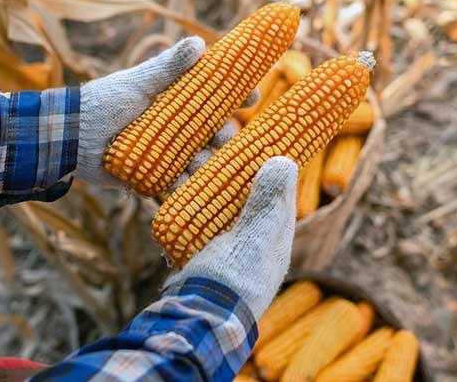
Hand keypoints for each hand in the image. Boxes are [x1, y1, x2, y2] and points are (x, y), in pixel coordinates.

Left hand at [76, 37, 257, 186]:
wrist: (70, 139)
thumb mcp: (138, 82)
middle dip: (225, 135)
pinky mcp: (158, 176)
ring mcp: (170, 153)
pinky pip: (181, 184)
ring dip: (206, 163)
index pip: (217, 97)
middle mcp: (179, 127)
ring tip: (198, 164)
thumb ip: (168, 67)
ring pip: (202, 160)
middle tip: (222, 138)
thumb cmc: (103, 104)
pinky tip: (190, 187)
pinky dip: (188, 186)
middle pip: (216, 132)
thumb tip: (200, 43)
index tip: (253, 95)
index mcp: (178, 100)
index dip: (238, 96)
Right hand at [163, 156, 298, 318]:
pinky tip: (172, 183)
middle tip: (209, 146)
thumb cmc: (233, 279)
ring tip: (188, 158)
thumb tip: (284, 160)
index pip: (276, 192)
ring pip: (215, 203)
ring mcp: (224, 248)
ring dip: (202, 180)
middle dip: (225, 168)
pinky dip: (185, 200)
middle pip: (242, 193)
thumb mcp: (255, 237)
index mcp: (274, 237)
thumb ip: (268, 201)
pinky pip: (194, 218)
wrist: (197, 320)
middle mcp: (252, 242)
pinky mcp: (198, 253)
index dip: (266, 163)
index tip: (255, 137)